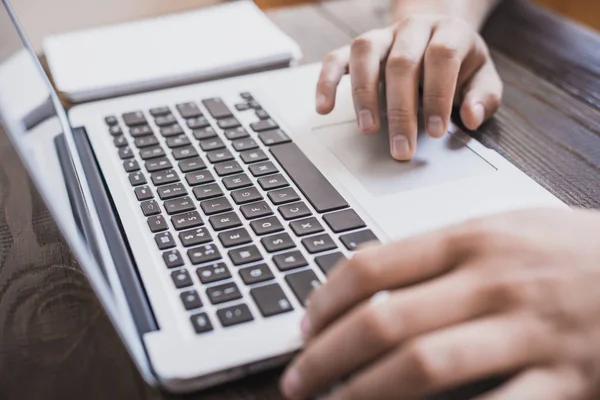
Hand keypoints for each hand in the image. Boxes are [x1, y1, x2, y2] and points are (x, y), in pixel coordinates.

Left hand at [280, 209, 599, 398]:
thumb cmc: (568, 250)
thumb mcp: (503, 231)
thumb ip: (438, 255)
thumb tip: (366, 282)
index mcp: (472, 240)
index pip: (373, 266)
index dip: (324, 301)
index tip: (304, 327)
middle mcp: (494, 281)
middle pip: (385, 319)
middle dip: (327, 355)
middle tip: (297, 379)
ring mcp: (531, 331)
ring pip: (424, 365)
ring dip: (364, 394)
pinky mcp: (567, 378)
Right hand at [316, 14, 502, 160]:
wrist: (435, 33)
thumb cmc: (458, 63)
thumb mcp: (481, 76)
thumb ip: (483, 97)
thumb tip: (471, 117)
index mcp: (448, 32)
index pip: (441, 56)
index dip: (437, 95)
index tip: (435, 132)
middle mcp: (413, 28)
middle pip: (401, 62)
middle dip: (400, 110)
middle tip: (401, 148)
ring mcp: (382, 35)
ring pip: (365, 53)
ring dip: (363, 94)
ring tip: (368, 129)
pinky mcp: (357, 48)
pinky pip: (335, 58)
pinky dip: (326, 82)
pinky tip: (323, 107)